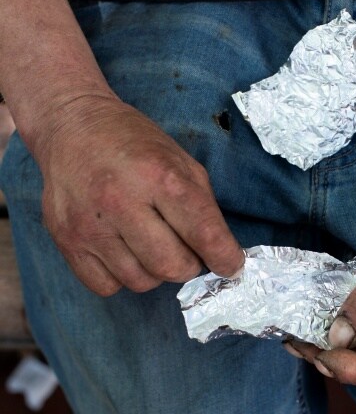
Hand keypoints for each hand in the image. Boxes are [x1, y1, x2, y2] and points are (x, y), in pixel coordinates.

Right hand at [34, 96, 243, 295]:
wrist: (71, 127)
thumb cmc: (133, 143)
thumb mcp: (180, 160)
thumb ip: (202, 205)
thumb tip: (220, 251)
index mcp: (159, 175)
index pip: (204, 233)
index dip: (225, 257)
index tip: (232, 265)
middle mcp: (121, 201)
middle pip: (172, 266)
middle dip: (190, 264)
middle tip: (187, 248)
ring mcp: (88, 224)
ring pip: (141, 282)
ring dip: (156, 271)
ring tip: (152, 243)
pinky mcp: (65, 241)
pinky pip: (107, 286)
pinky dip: (123, 276)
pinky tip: (124, 251)